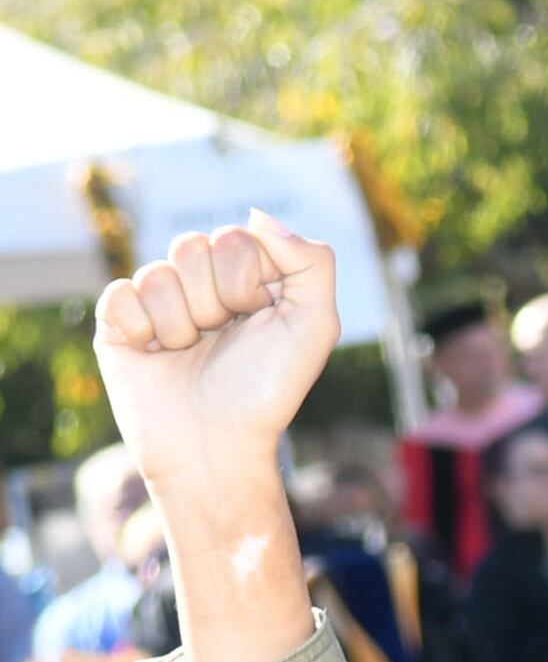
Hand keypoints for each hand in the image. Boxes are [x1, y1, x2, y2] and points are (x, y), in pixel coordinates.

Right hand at [92, 217, 340, 514]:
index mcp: (248, 279)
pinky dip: (144, 330)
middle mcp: (202, 285)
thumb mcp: (315, 324)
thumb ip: (310, 261)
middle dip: (214, 300)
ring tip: (191, 353)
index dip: (247, 281)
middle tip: (221, 337)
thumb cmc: (267, 389)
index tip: (257, 318)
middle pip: (192, 247)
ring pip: (158, 274)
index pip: (235, 238)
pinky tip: (157, 355)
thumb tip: (258, 216)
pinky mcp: (119, 322)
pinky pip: (121, 294)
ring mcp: (159, 301)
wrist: (214, 445)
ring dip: (182, 323)